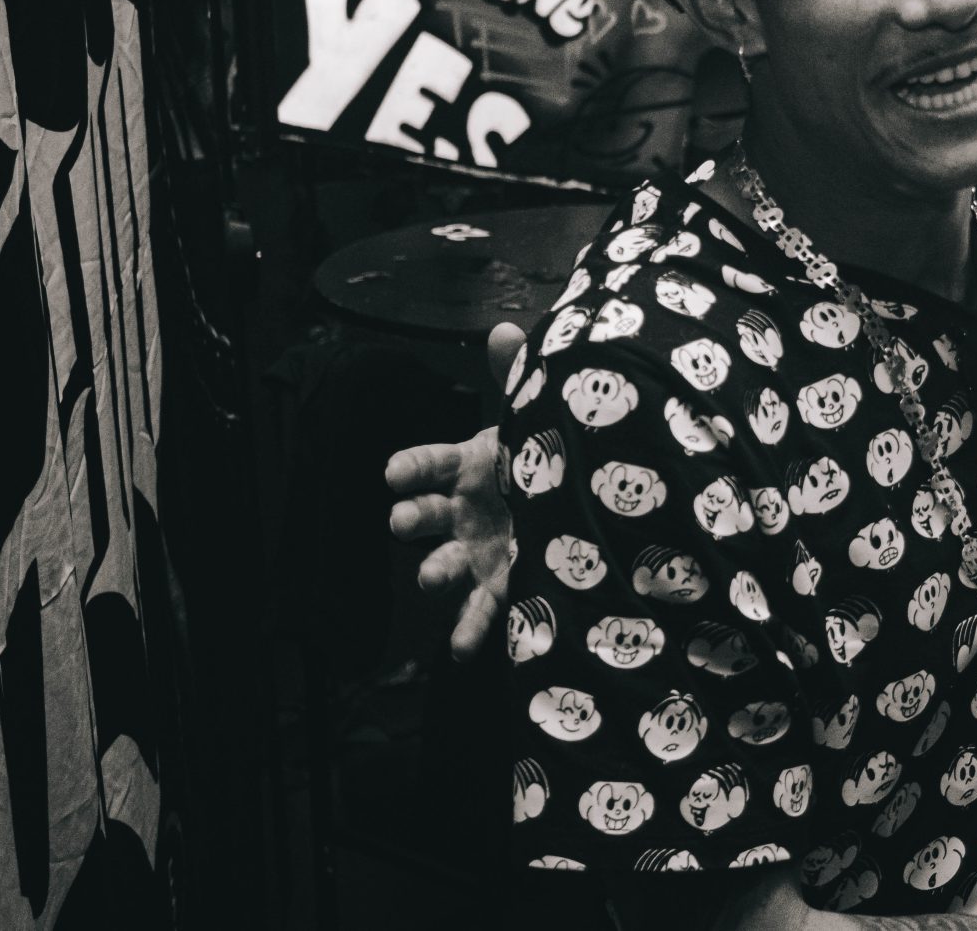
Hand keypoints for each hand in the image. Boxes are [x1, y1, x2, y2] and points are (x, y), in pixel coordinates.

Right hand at [384, 324, 520, 660]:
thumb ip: (517, 376)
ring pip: (443, 562)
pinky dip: (468, 630)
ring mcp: (475, 550)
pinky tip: (461, 650)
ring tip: (432, 577)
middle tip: (404, 520)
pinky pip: (480, 610)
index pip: (428, 462)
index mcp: (467, 464)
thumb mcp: (535, 416)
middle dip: (411, 517)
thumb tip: (505, 327)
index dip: (411, 467)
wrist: (581, 500)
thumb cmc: (545, 454)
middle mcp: (461, 509)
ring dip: (433, 570)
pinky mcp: (499, 583)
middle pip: (424, 514)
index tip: (394, 473)